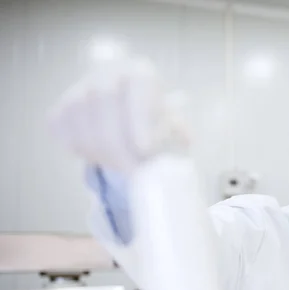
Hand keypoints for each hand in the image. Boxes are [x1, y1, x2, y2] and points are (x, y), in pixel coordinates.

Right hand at [48, 56, 189, 173]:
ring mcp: (80, 89)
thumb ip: (176, 132)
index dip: (139, 116)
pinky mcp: (61, 108)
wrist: (129, 122)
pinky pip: (63, 130)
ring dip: (100, 150)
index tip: (145, 149)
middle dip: (117, 142)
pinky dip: (80, 149)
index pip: (138, 85)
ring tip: (120, 167)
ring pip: (80, 117)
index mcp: (140, 73)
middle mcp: (108, 74)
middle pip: (104, 101)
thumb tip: (180, 142)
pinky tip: (101, 158)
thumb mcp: (174, 127)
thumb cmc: (157, 126)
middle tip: (132, 170)